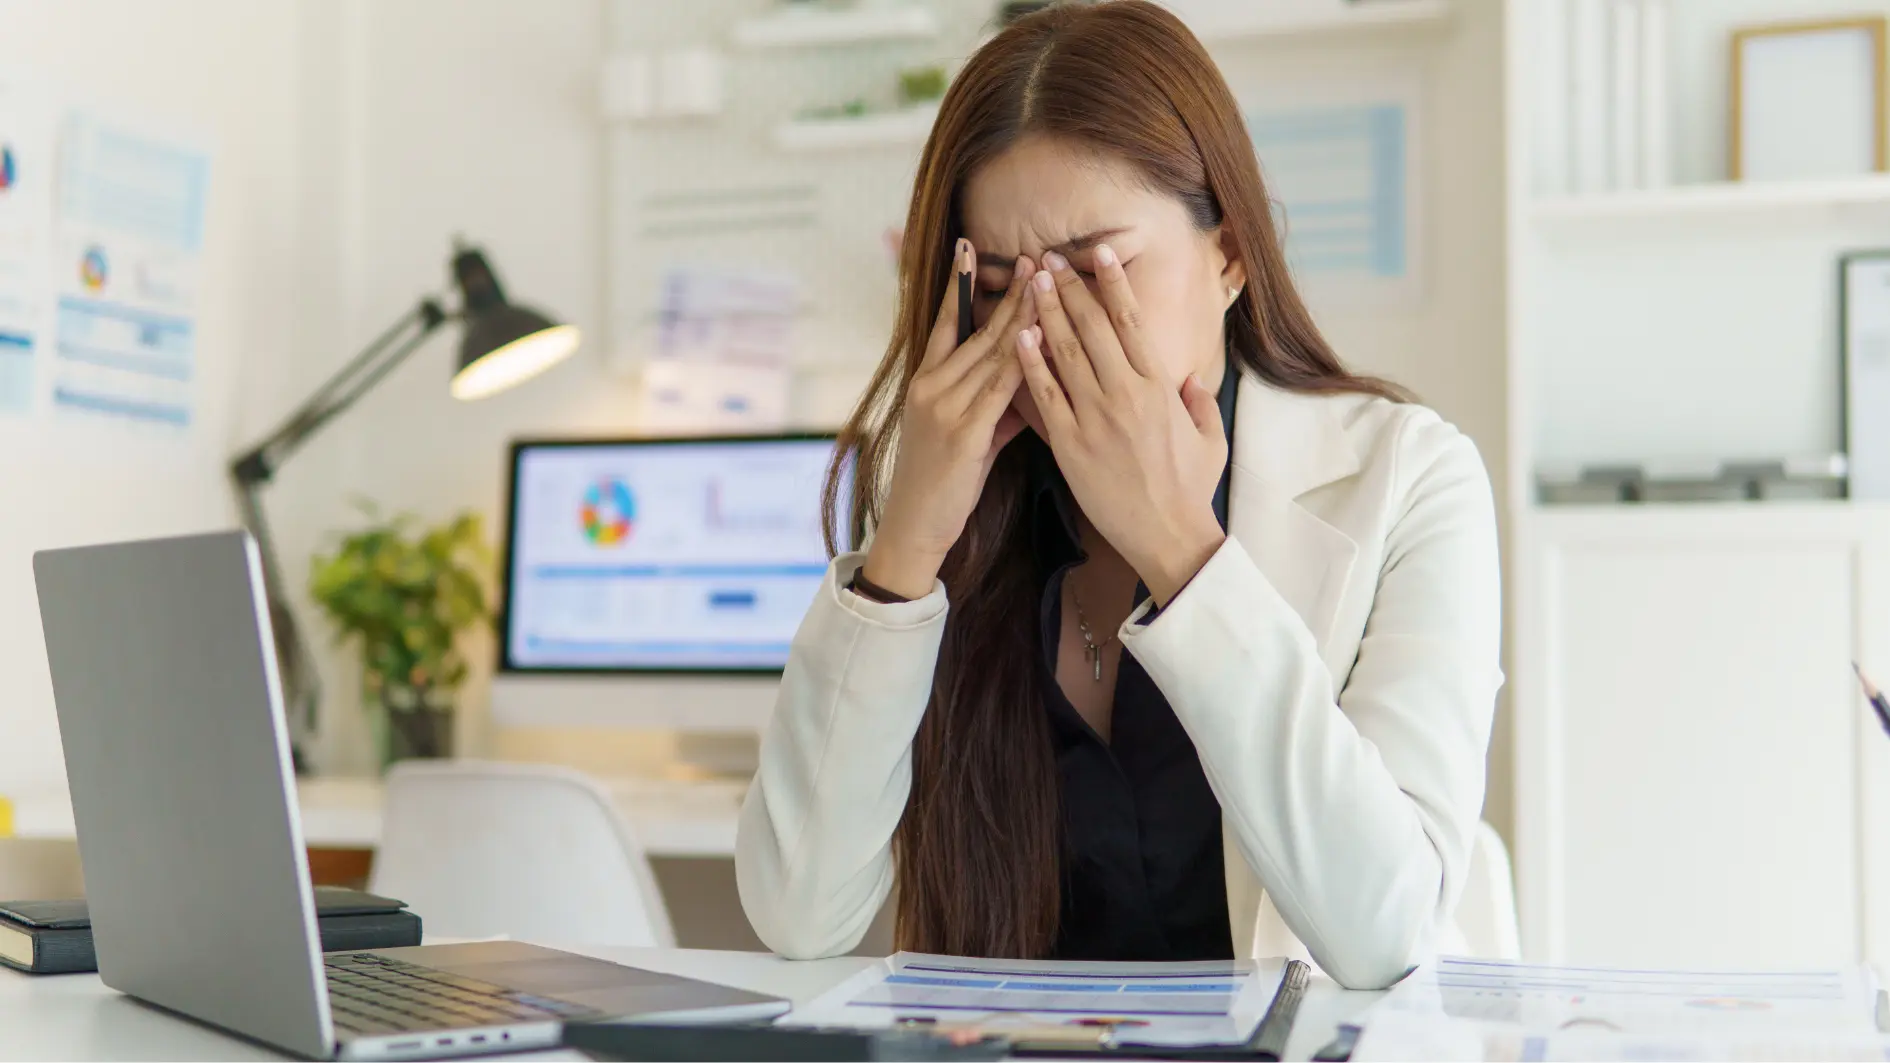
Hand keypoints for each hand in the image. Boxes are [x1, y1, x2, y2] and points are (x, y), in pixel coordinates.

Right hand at [863, 240, 1039, 599]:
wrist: (915, 526)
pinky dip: (1021, 361)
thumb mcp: (968, 434)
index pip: (943, 322)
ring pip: (991, 352)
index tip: (969, 248)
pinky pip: (999, 390)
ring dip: (1022, 315)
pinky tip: (1040, 338)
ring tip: (1045, 282)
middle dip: (1009, 292)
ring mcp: (944, 408)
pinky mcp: (962, 434)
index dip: (958, 285)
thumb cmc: (944, 482)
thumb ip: (995, 404)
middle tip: (1033, 256)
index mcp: (926, 382)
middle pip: (976, 330)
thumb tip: (1027, 379)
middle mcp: (931, 387)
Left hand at [1014, 246, 1225, 605]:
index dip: (1112, 283)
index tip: (1097, 253)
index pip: (1131, 321)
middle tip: (1047, 257)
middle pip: (1092, 326)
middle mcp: (1127, 393)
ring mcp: (1096, 418)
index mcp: (1160, 386)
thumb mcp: (1210, 438)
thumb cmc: (1190, 489)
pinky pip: (1045, 396)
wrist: (1167, 536)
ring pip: (1066, 352)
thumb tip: (1189, 379)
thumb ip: (1200, 401)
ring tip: (1029, 281)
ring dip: (1046, 312)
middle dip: (1068, 287)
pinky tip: (1018, 336)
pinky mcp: (1070, 445)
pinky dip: (1031, 363)